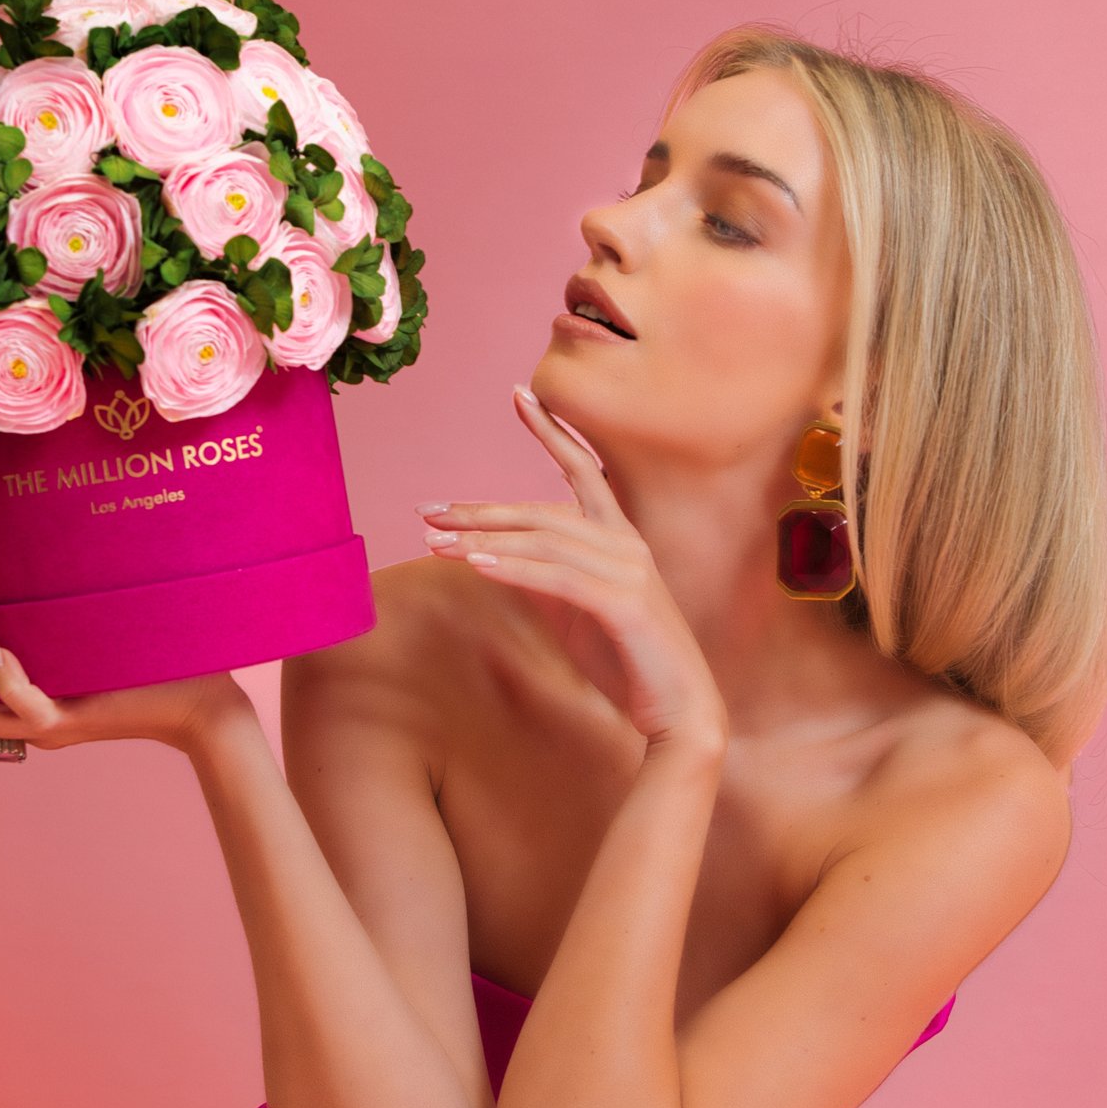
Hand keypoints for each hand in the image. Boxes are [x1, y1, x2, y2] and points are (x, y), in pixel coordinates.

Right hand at [0, 600, 249, 754]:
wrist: (203, 700)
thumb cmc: (152, 661)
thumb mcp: (87, 633)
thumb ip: (52, 617)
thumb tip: (25, 562)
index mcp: (23, 706)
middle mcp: (28, 723)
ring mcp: (49, 727)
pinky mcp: (76, 722)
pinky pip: (26, 711)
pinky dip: (4, 680)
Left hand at [418, 385, 727, 753]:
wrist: (679, 713)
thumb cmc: (629, 660)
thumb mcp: (574, 610)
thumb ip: (541, 576)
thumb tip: (492, 555)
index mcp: (619, 537)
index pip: (582, 469)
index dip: (551, 431)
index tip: (518, 394)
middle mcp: (626, 543)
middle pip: (541, 511)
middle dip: (480, 510)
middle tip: (427, 510)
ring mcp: (629, 570)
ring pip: (543, 541)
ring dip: (484, 541)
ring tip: (436, 543)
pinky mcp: (624, 604)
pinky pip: (557, 578)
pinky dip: (514, 569)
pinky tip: (475, 566)